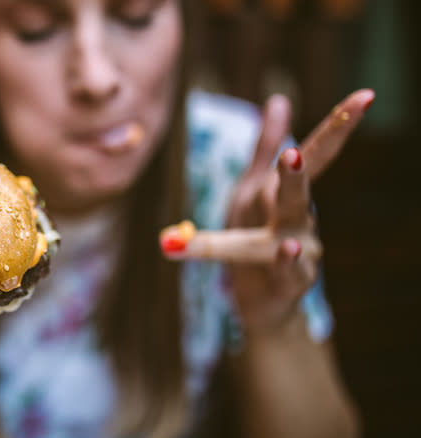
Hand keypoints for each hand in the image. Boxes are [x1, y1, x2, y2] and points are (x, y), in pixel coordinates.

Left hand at [161, 89, 373, 335]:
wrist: (261, 304)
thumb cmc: (255, 243)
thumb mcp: (251, 192)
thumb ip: (263, 147)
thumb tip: (279, 101)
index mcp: (285, 196)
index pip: (314, 157)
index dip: (337, 127)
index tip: (366, 96)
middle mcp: (300, 221)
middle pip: (301, 189)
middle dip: (303, 166)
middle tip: (295, 149)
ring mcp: (300, 253)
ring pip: (292, 227)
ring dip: (290, 204)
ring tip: (291, 167)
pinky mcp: (289, 284)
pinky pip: (286, 271)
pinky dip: (286, 260)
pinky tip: (287, 246)